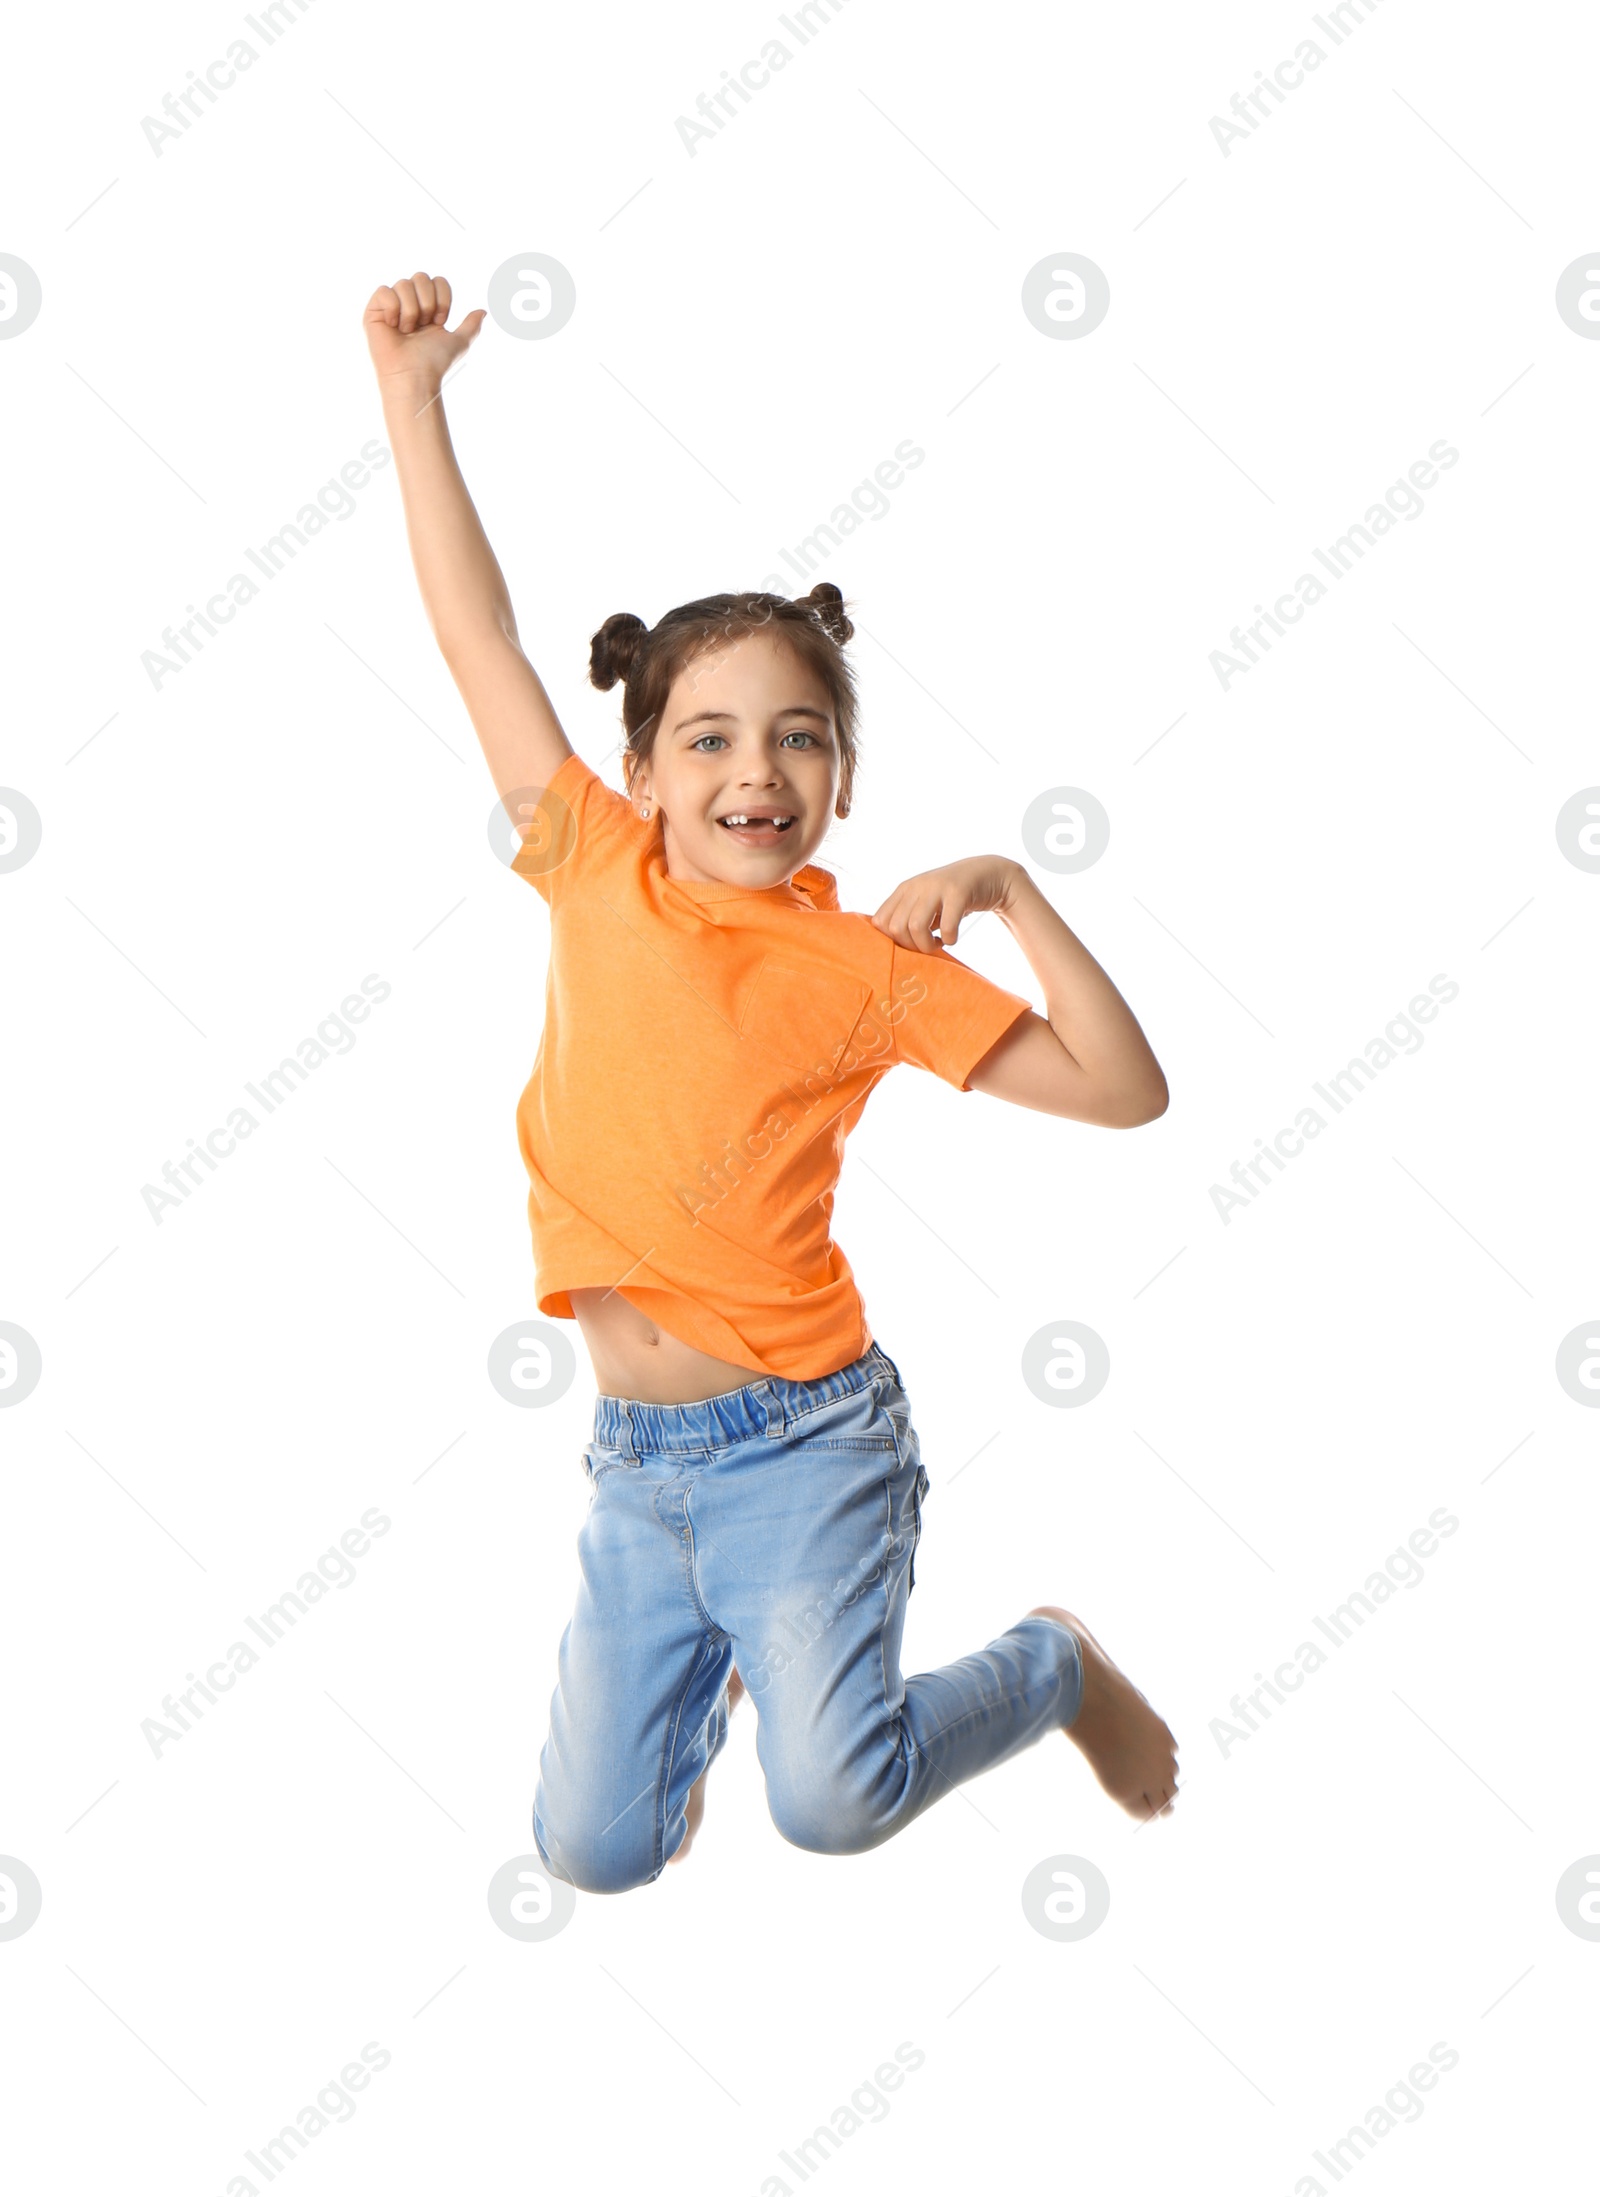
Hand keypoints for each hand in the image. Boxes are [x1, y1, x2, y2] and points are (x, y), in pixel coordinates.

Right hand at [363, 271, 484, 396]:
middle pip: (421, 277)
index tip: (439, 322)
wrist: (415, 376)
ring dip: (411, 310)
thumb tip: (483, 311)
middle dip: (427, 303)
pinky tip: (393, 326)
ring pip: (403, 284)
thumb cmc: (434, 363)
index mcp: (427, 307)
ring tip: (408, 331)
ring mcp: (391, 306)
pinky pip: (384, 291)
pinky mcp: (374, 311)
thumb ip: (470, 326)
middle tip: (423, 325)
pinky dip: (393, 309)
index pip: (438, 281)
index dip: (443, 300)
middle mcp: (409, 303)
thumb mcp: (460, 342)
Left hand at [869, 855, 1022, 953]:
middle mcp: (916, 886)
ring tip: (939, 944)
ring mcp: (936, 887)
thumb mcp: (924, 904)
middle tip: (927, 946)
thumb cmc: (950, 899)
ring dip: (928, 945)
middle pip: (896, 928)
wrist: (986, 874)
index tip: (911, 944)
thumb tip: (891, 951)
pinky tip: (952, 937)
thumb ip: (906, 919)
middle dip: (911, 946)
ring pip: (916, 927)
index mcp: (904, 890)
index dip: (893, 940)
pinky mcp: (957, 892)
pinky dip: (949, 939)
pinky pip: (946, 926)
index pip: (880, 922)